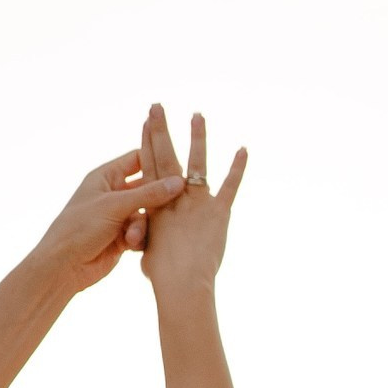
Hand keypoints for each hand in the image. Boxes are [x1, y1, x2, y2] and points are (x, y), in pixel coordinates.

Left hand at [30, 148, 184, 299]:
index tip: (178, 168)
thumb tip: (179, 181)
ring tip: (132, 237)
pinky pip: (142, 233)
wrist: (63, 267)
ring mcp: (118, 216)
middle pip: (147, 187)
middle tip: (174, 202)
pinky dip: (140, 239)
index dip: (157, 160)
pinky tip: (133, 246)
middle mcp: (113, 194)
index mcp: (106, 176)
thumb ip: (148, 194)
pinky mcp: (122, 238)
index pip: (137, 159)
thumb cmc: (79, 228)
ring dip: (142, 225)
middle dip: (157, 197)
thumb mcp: (115, 206)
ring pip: (146, 213)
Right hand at [131, 106, 246, 299]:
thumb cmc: (163, 273)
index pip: (148, 166)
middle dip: (160, 129)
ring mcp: (196, 202)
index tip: (144, 122)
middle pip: (166, 156)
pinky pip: (230, 186)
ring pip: (197, 163)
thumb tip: (144, 240)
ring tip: (198, 115)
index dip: (146, 143)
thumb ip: (148, 237)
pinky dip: (238, 168)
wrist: (181, 282)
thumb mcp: (148, 251)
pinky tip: (244, 149)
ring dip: (198, 138)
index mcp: (154, 204)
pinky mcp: (219, 212)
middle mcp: (173, 197)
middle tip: (158, 106)